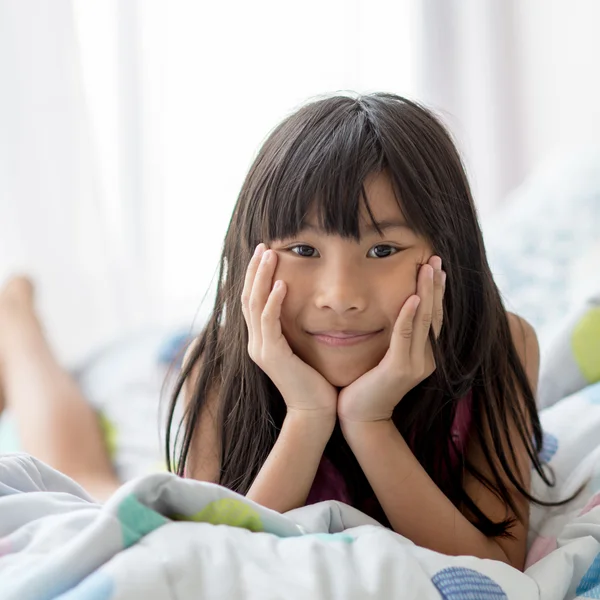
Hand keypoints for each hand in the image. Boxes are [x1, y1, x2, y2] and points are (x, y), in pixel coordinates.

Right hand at [241, 243, 338, 419]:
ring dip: (262, 278)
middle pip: (248, 297)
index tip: (265, 253)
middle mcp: (255, 342)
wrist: (314, 412)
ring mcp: (261, 349)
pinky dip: (273, 303)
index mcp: (261, 339)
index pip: (253, 301)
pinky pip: (269, 323)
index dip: (256, 276)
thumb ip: (295, 331)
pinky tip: (281, 285)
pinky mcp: (272, 356)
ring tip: (270, 255)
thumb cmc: (314, 381)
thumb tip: (302, 309)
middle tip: (264, 245)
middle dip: (255, 270)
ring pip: (255, 305)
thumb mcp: (301, 349)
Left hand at [337, 256, 445, 422]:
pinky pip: (404, 336)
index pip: (433, 317)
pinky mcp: (399, 369)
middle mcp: (426, 358)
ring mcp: (415, 364)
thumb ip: (394, 338)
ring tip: (429, 268)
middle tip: (436, 259)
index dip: (436, 292)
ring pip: (424, 321)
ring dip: (427, 292)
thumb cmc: (367, 384)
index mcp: (424, 354)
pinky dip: (408, 316)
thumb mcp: (385, 357)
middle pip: (434, 315)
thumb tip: (393, 311)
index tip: (436, 267)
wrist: (360, 417)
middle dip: (436, 285)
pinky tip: (412, 297)